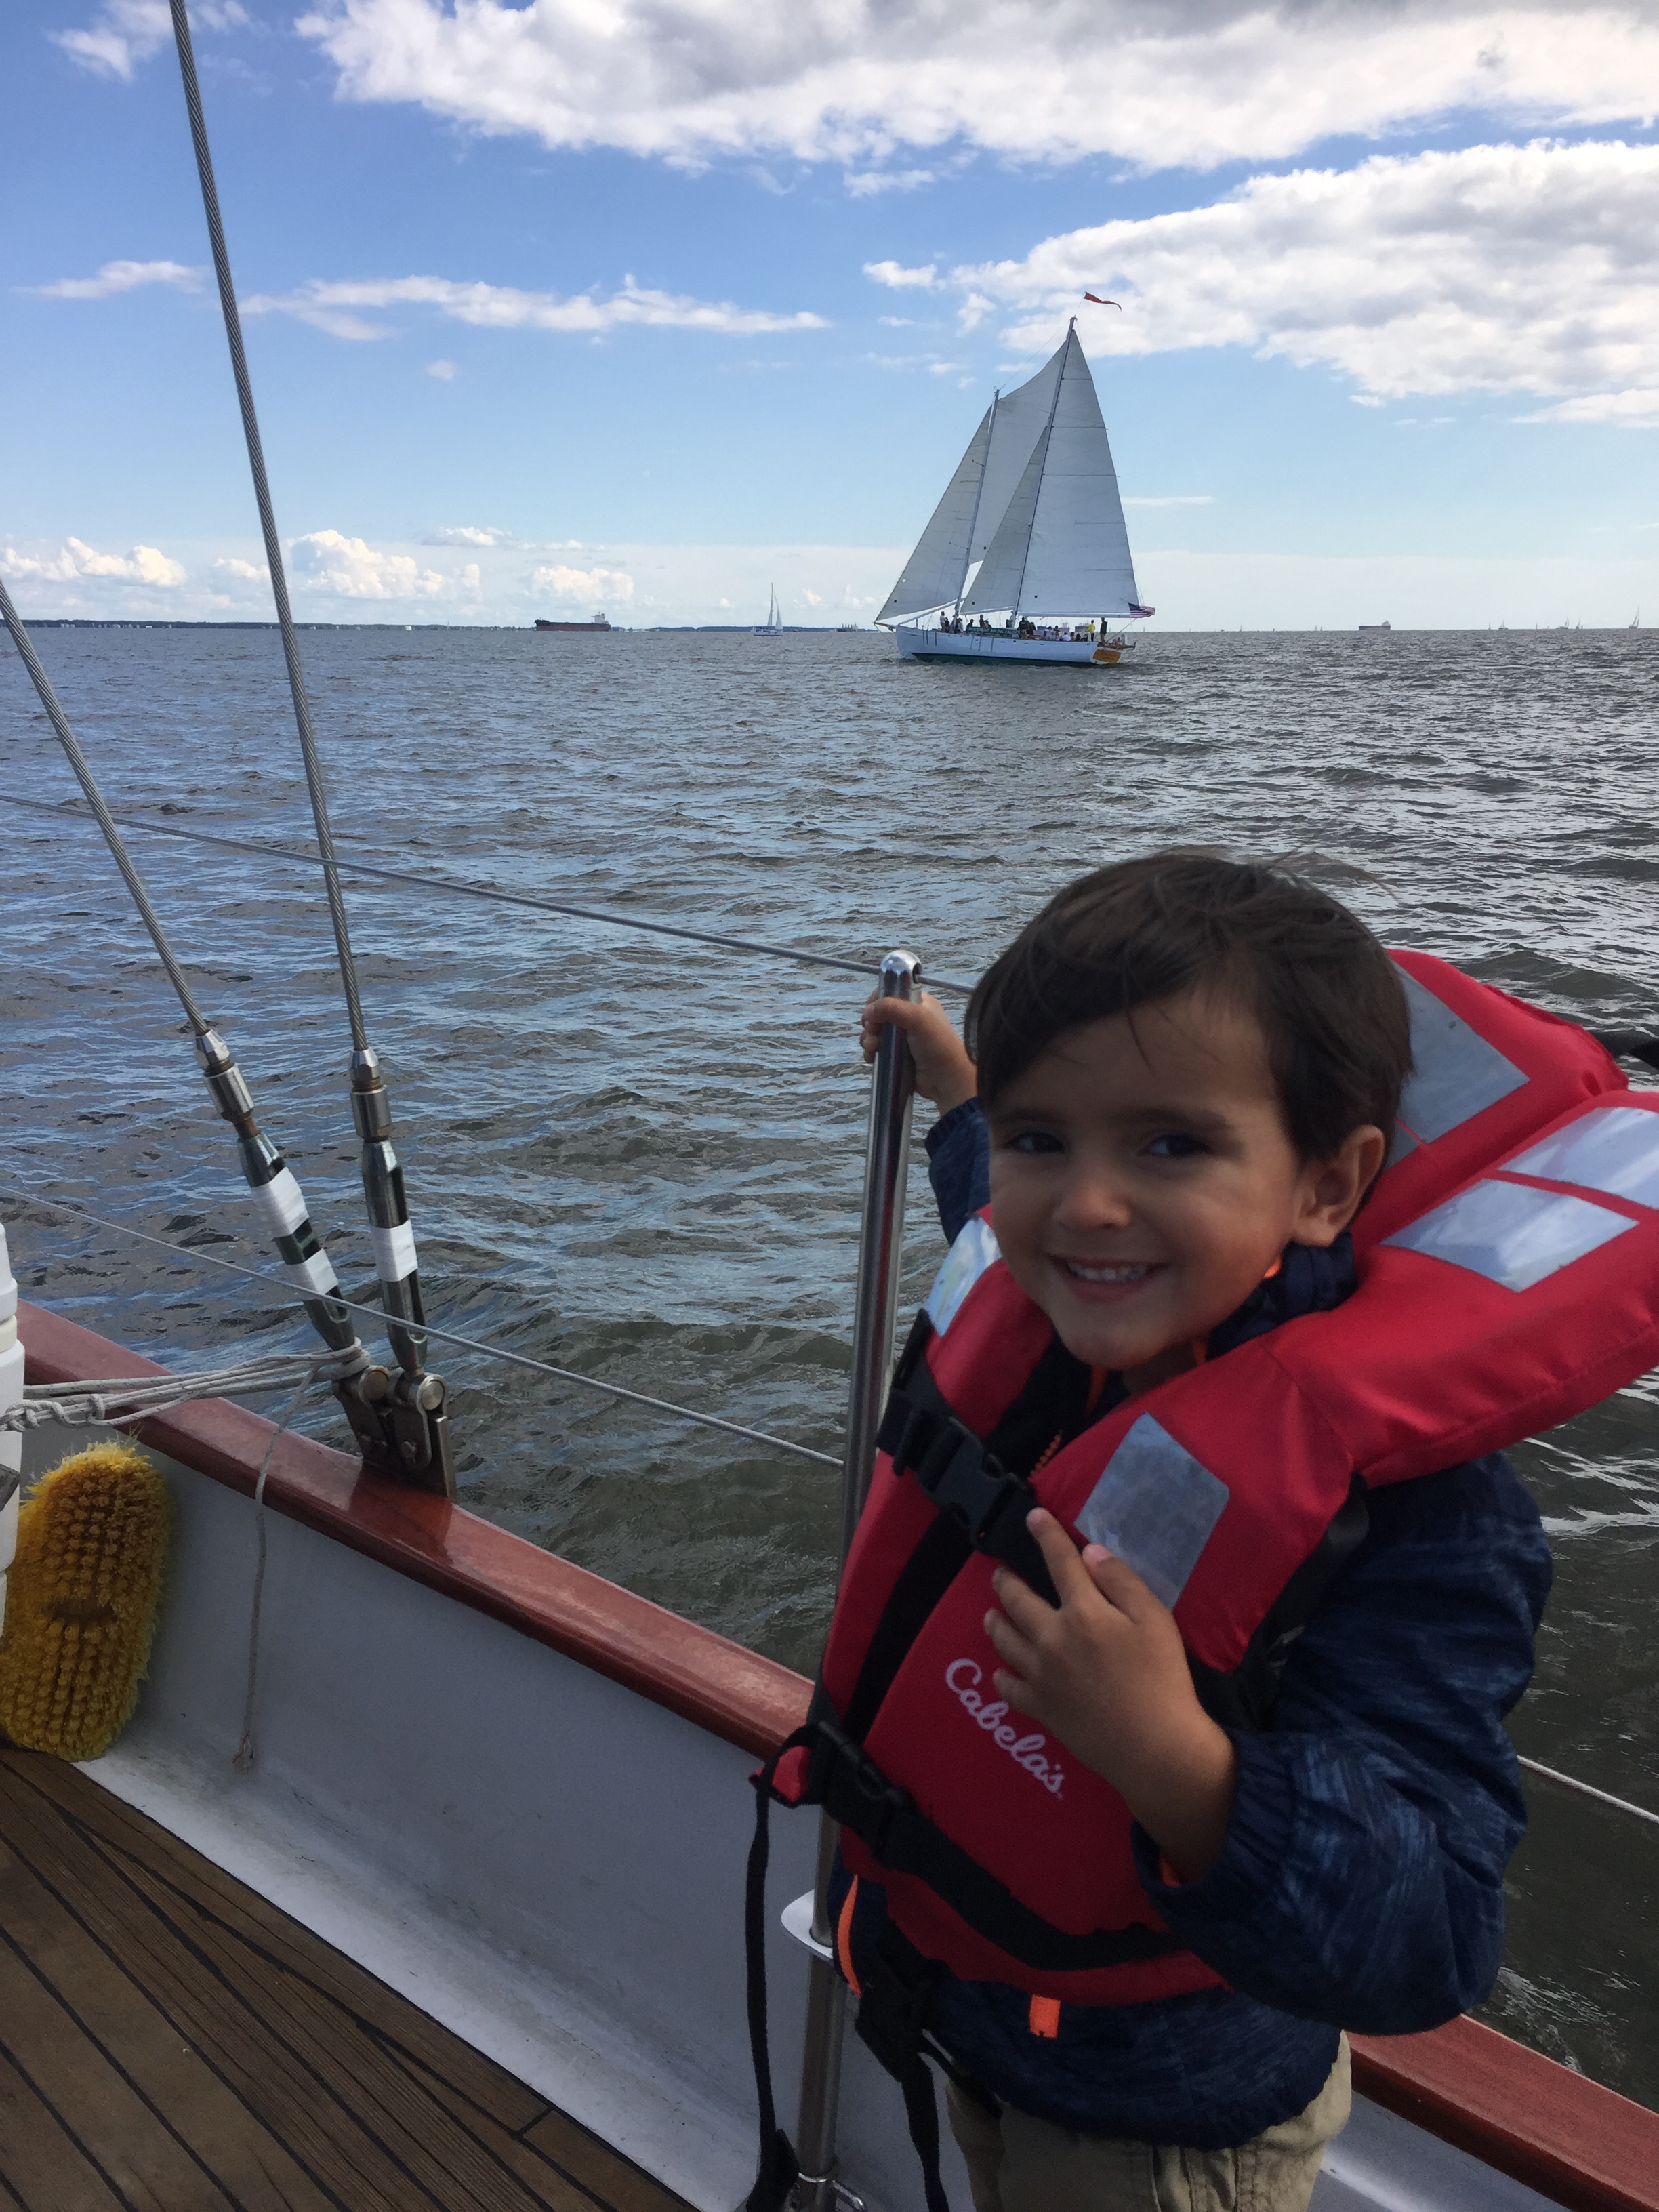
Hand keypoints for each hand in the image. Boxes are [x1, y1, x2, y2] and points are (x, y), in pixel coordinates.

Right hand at [861, 991, 976, 1113]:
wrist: (946, 1080)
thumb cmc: (936, 1045)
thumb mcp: (918, 1019)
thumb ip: (892, 1008)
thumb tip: (868, 1011)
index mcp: (917, 1002)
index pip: (890, 992)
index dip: (877, 1001)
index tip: (872, 1014)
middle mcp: (909, 1017)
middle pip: (878, 1013)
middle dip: (870, 1024)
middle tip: (873, 1034)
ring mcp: (902, 1037)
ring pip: (875, 1032)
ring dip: (868, 1039)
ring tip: (873, 1049)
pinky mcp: (896, 1054)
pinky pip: (877, 1048)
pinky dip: (871, 1052)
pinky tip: (872, 1058)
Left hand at [986, 1510, 1237, 1880]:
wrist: (1154, 1747)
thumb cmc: (1162, 1679)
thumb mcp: (1155, 1620)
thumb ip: (1121, 1582)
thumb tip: (1090, 1553)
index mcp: (1083, 1612)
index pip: (1059, 1562)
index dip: (1046, 1535)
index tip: (1033, 1517)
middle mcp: (1052, 1638)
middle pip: (1018, 1600)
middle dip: (1006, 1580)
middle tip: (1000, 1571)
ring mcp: (1041, 1675)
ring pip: (1004, 1641)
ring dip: (995, 1622)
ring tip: (991, 1613)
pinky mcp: (1040, 1708)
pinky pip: (1009, 1688)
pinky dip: (1002, 1676)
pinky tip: (1001, 1671)